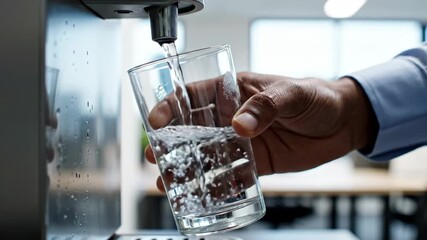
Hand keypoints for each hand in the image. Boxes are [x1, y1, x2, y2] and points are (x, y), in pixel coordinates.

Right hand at [146, 72, 377, 189]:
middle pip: (192, 130)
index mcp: (234, 92)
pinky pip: (232, 177)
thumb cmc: (317, 97)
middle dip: (170, 143)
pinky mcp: (256, 164)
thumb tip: (240, 126)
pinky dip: (218, 187)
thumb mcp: (293, 93)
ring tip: (168, 182)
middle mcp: (232, 117)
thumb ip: (266, 105)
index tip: (155, 121)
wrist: (343, 123)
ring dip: (187, 169)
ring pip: (207, 156)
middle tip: (154, 157)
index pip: (193, 95)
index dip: (170, 106)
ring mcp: (243, 142)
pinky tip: (203, 196)